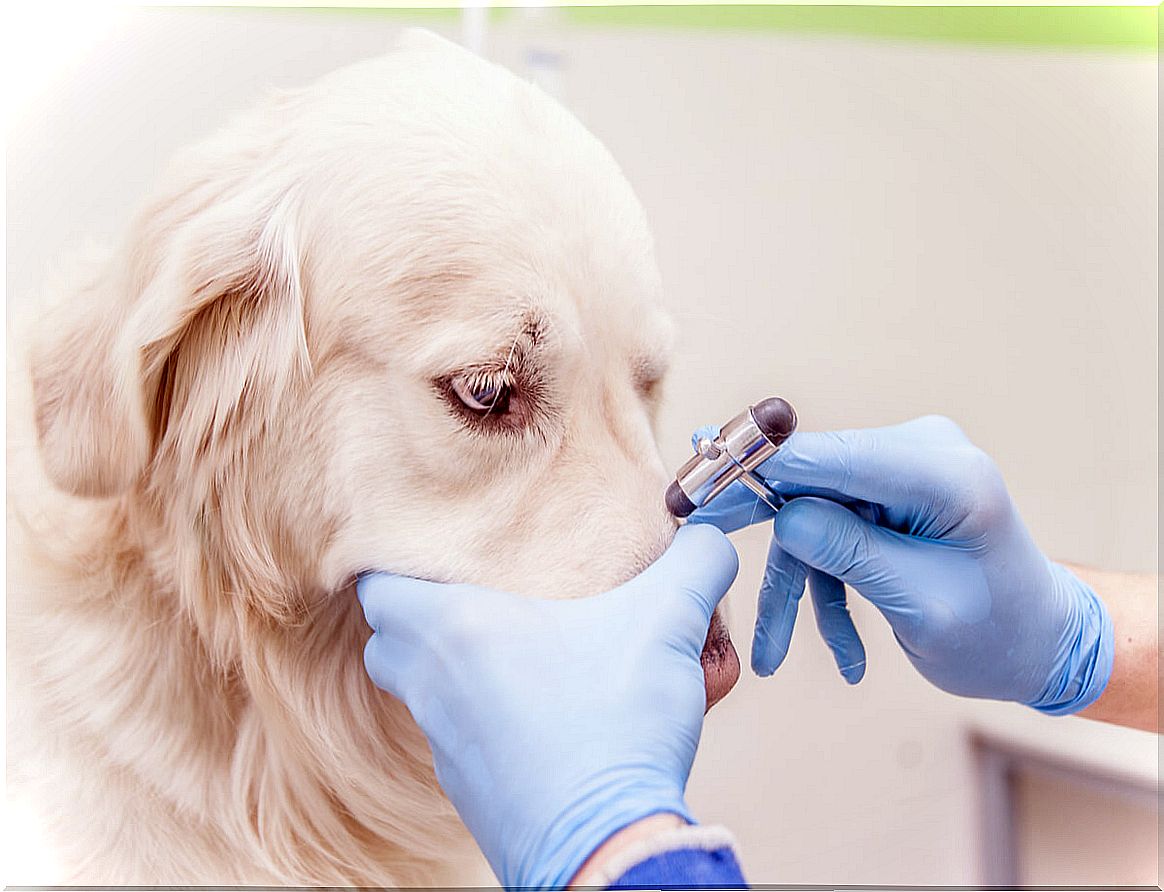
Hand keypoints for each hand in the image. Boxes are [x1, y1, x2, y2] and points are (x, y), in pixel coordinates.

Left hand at [357, 524, 738, 889]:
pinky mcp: (470, 792)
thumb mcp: (667, 623)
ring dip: (451, 671)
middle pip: (388, 641)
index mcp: (454, 630)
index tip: (432, 550)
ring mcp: (447, 746)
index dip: (394, 561)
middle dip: (418, 616)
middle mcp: (434, 687)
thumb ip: (695, 563)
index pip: (376, 586)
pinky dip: (484, 723)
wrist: (607, 847)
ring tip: (511, 652)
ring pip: (421, 694)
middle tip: (470, 595)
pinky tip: (540, 716)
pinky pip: (459, 742)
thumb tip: (708, 536)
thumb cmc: (617, 727)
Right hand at [689, 415, 1112, 714]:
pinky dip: (826, 587)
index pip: (829, 455)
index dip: (756, 467)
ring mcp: (902, 473)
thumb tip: (782, 515)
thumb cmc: (997, 633)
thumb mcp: (920, 604)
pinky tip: (845, 653)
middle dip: (754, 522)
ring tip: (773, 656)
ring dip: (796, 586)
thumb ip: (850, 552)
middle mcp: (921, 453)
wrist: (1040, 644)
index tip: (695, 484)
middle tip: (692, 539)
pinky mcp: (888, 496)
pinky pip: (832, 531)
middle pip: (810, 479)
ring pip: (811, 515)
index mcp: (943, 472)